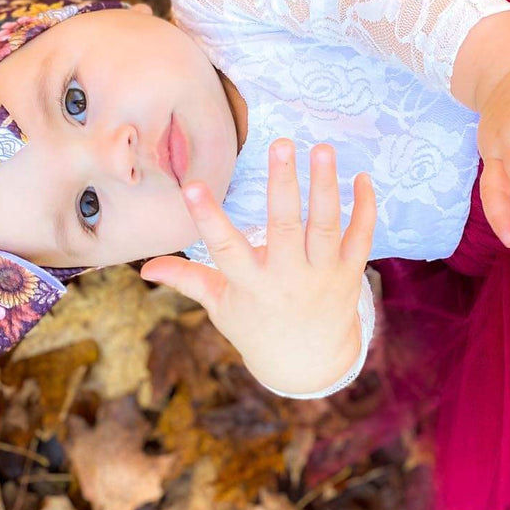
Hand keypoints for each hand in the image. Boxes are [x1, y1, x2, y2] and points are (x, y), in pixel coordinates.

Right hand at [138, 139, 376, 394]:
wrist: (308, 365)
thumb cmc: (257, 328)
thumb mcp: (222, 306)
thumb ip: (188, 281)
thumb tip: (144, 268)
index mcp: (251, 286)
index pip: (224, 248)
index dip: (207, 217)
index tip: (192, 186)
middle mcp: (288, 279)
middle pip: (286, 228)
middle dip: (284, 185)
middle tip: (282, 144)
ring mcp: (323, 276)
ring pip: (327, 227)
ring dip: (325, 186)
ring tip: (322, 148)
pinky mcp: (350, 275)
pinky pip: (361, 237)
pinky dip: (365, 208)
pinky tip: (363, 177)